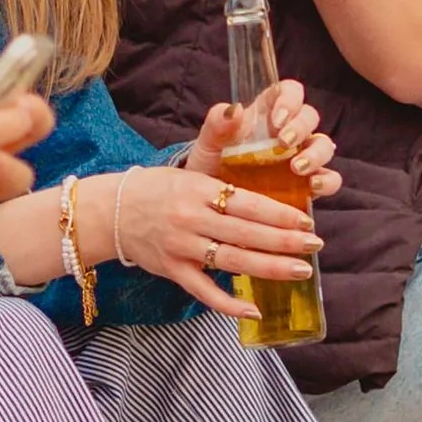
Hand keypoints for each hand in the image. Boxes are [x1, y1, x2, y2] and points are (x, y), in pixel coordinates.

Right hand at [106, 154, 323, 318]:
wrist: (107, 212)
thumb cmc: (154, 188)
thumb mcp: (188, 167)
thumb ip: (219, 149)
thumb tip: (240, 111)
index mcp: (198, 190)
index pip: (246, 202)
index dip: (279, 213)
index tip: (305, 218)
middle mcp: (190, 219)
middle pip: (245, 233)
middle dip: (284, 241)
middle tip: (315, 244)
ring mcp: (181, 248)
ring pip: (232, 261)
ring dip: (269, 269)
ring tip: (301, 271)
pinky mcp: (172, 271)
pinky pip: (204, 292)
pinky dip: (228, 304)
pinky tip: (254, 310)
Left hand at [185, 83, 336, 187]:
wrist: (213, 202)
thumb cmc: (211, 164)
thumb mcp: (208, 143)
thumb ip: (217, 123)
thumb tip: (235, 108)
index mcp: (267, 113)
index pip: (289, 92)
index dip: (289, 99)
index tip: (277, 119)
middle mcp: (289, 132)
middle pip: (309, 117)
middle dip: (300, 127)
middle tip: (284, 143)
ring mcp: (302, 157)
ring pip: (324, 146)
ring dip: (316, 154)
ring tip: (297, 168)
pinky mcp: (309, 185)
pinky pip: (330, 178)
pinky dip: (327, 181)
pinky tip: (312, 186)